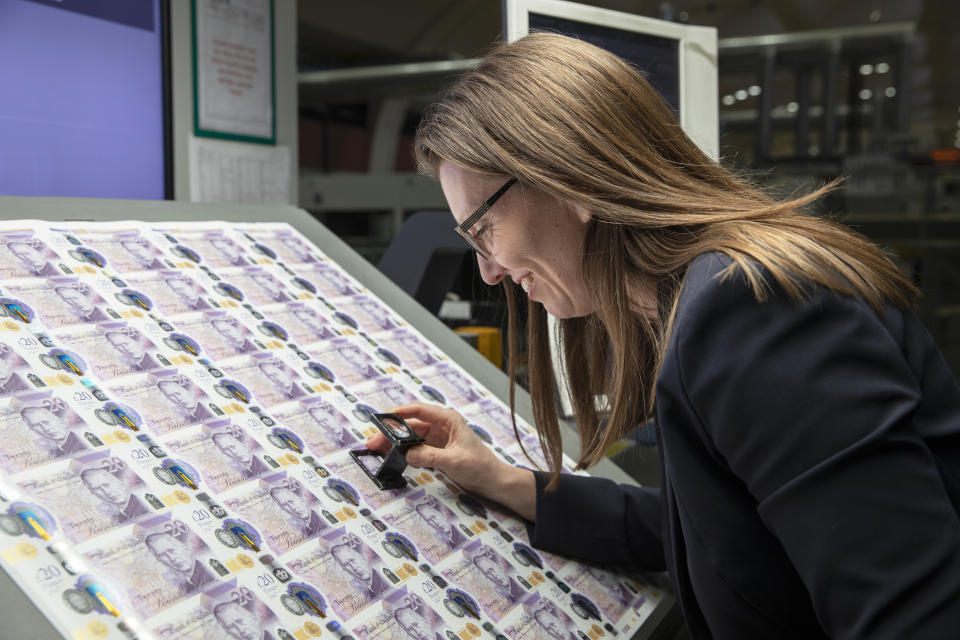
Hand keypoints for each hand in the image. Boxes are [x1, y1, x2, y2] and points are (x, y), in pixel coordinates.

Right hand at [366, 403, 534, 519]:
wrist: (491, 481)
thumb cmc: (480, 466)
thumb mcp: (453, 461)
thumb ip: (430, 457)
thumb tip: (408, 454)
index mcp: (448, 420)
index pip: (419, 410)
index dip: (400, 412)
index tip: (383, 418)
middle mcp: (441, 426)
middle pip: (411, 425)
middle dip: (391, 432)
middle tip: (374, 441)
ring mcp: (438, 439)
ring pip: (410, 437)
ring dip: (394, 443)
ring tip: (377, 449)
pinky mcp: (436, 451)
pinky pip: (415, 448)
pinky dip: (403, 451)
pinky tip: (391, 455)